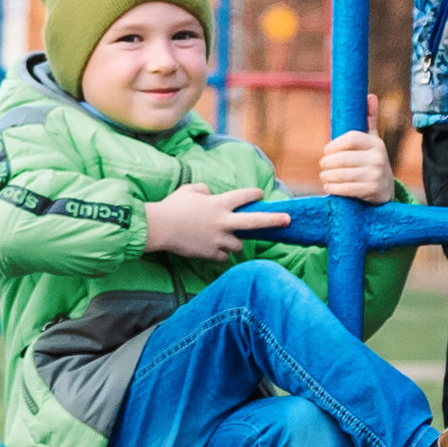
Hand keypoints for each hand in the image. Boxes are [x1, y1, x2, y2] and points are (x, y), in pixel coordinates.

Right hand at [143, 182, 279, 264]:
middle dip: (273, 220)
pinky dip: (220, 253)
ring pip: (238, 244)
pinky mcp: (211, 253)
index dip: (254, 194)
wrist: (160, 228)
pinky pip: (223, 256)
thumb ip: (204, 190)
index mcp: (219, 203)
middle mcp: (223, 221)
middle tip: (288, 220)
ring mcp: (218, 239)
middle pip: (255, 221)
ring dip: (235, 241)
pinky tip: (212, 249)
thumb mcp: (189, 190)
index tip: (260, 194)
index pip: (244, 196)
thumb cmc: (172, 206)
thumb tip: (210, 194)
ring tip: (225, 239)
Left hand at [318, 117, 393, 205]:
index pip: (352, 138)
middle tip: (323, 165)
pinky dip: (334, 188)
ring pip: (343, 174)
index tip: (326, 150)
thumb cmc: (372, 161)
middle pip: (343, 158)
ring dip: (328, 176)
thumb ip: (369, 121)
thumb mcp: (372, 141)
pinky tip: (329, 187)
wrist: (386, 190)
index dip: (335, 144)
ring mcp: (376, 175)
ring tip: (324, 176)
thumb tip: (370, 96)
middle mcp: (378, 158)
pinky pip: (346, 189)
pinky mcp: (372, 191)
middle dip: (328, 163)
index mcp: (376, 143)